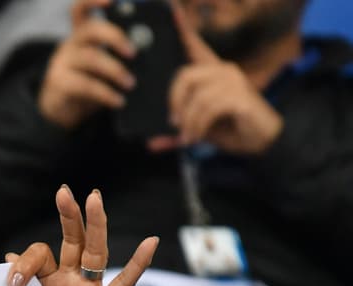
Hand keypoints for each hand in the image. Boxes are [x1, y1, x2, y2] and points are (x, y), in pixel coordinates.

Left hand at [6, 186, 158, 285]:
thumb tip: (6, 260)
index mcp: (46, 283)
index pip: (39, 256)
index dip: (24, 263)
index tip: (10, 283)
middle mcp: (69, 282)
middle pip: (72, 242)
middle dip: (69, 217)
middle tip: (63, 192)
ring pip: (95, 252)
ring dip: (95, 226)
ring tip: (94, 198)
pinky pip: (124, 284)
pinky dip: (137, 263)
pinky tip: (150, 242)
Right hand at [38, 0, 136, 129]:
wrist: (61, 112)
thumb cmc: (89, 84)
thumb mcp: (103, 65)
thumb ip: (119, 54)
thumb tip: (148, 48)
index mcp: (81, 34)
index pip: (81, 8)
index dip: (94, 1)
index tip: (112, 1)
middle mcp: (70, 44)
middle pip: (91, 29)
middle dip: (116, 37)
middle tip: (133, 54)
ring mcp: (61, 63)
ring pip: (91, 58)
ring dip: (115, 71)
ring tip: (130, 84)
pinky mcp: (58, 83)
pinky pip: (86, 85)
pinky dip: (106, 94)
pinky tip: (118, 101)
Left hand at [148, 4, 282, 153]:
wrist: (262, 139)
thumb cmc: (230, 128)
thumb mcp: (198, 129)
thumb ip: (176, 132)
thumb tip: (151, 143)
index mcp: (213, 73)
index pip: (195, 46)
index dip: (183, 29)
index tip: (171, 8)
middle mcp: (224, 70)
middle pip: (185, 76)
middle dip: (175, 102)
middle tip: (175, 123)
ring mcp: (234, 81)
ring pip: (197, 97)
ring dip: (189, 121)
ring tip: (189, 136)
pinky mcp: (240, 96)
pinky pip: (209, 108)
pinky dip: (199, 126)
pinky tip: (199, 136)